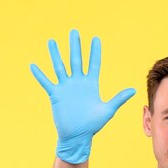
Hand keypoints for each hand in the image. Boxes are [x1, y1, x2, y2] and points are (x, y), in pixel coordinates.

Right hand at [30, 29, 135, 163]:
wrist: (78, 136)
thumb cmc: (93, 125)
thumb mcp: (107, 110)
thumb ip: (119, 98)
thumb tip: (133, 89)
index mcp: (91, 85)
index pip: (94, 64)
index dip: (95, 51)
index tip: (96, 38)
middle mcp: (78, 83)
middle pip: (76, 60)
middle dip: (75, 46)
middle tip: (74, 31)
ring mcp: (66, 88)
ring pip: (60, 67)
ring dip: (55, 54)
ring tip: (51, 41)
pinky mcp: (56, 95)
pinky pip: (46, 82)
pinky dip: (40, 75)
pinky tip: (33, 65)